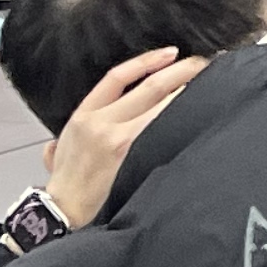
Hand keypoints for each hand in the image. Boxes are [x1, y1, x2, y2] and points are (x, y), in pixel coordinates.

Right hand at [41, 45, 205, 225]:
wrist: (63, 214)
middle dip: (182, 70)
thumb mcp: (57, 154)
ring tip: (210, 83)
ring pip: (163, 103)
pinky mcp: (135, 153)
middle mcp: (102, 121)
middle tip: (204, 63)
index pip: (118, 76)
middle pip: (150, 85)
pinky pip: (165, 126)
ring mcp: (120, 137)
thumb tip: (56, 147)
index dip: (147, 61)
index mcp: (84, 116)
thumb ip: (59, 144)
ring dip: (189, 91)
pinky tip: (199, 113)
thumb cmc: (66, 186)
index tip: (171, 53)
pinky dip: (184, 116)